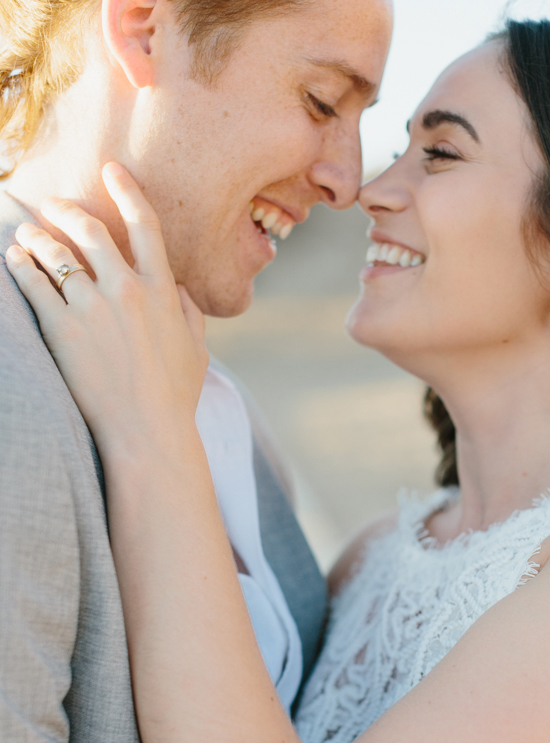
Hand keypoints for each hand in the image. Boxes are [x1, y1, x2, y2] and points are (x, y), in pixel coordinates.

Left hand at [3, 162, 208, 459]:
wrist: (147, 429)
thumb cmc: (175, 394)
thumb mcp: (196, 349)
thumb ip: (189, 312)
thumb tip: (180, 290)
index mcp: (163, 291)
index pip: (145, 225)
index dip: (127, 191)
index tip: (112, 171)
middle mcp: (127, 290)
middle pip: (89, 230)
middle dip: (67, 210)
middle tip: (53, 205)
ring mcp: (91, 307)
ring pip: (53, 252)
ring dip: (35, 236)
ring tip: (26, 234)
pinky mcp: (61, 327)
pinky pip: (32, 281)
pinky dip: (20, 264)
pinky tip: (14, 258)